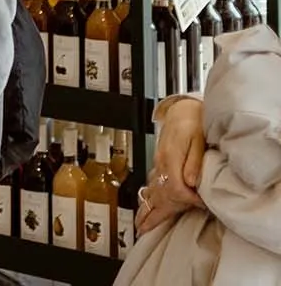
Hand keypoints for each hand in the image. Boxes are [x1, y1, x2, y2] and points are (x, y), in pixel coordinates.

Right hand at [140, 98, 208, 233]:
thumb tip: (191, 182)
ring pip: (150, 190)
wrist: (182, 109)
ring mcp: (158, 164)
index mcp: (171, 159)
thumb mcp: (198, 139)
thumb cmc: (192, 121)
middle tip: (144, 231)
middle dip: (152, 214)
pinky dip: (148, 196)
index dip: (188, 200)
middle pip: (156, 195)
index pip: (176, 189)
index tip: (200, 205)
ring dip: (145, 208)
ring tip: (140, 223)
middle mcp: (161, 164)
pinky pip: (151, 183)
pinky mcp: (160, 162)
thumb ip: (194, 161)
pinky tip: (147, 202)